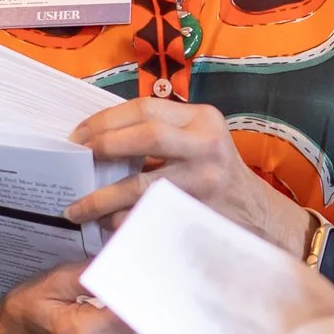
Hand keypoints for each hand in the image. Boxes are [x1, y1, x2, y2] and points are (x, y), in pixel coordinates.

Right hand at [0, 261, 154, 333]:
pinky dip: (140, 332)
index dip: (145, 283)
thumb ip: (92, 273)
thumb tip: (128, 260)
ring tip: (128, 297)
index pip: (137, 305)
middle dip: (147, 296)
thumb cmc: (25, 314)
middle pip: (150, 321)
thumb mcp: (51, 282)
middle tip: (141, 275)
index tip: (147, 265)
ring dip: (145, 314)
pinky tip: (123, 319)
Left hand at [66, 99, 309, 251]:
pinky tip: (106, 226)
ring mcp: (205, 179)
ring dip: (103, 198)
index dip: (105, 120)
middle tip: (76, 162)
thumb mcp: (199, 141)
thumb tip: (99, 141)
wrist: (258, 215)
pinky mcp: (200, 212)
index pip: (145, 107)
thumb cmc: (217, 175)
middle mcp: (206, 143)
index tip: (78, 136)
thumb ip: (161, 133)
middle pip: (145, 136)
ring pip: (142, 184)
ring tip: (77, 209)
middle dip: (103, 147)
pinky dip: (122, 221)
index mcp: (202, 118)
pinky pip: (150, 215)